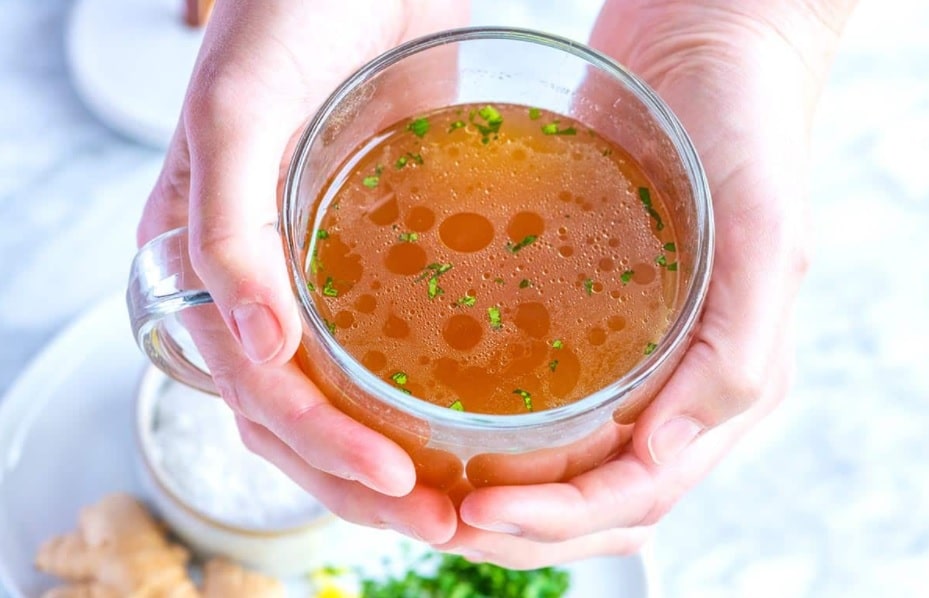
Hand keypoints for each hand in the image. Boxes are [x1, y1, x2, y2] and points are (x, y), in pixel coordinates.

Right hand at [137, 1, 467, 543]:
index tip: (397, 482)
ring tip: (457, 499)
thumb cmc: (282, 12)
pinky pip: (383, 341)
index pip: (257, 390)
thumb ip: (225, 225)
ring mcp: (312, 272)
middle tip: (442, 521)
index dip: (321, 446)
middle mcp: (253, 282)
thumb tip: (256, 347)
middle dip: (362, 479)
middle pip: (298, 415)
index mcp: (203, 265)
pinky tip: (464, 422)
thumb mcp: (237, 111)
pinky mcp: (368, 252)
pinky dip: (413, 393)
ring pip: (339, 395)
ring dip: (391, 454)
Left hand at [436, 0, 856, 566]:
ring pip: (566, 455)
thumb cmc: (749, 126)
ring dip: (504, 489)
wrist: (705, 42)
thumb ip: (737, 355)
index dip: (561, 520)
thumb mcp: (767, 235)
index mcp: (726, 382)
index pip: (640, 492)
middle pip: (598, 494)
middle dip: (522, 524)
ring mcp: (632, 348)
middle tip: (440, 517)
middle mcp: (678, 379)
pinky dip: (496, 420)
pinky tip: (438, 414)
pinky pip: (544, 386)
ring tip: (431, 488)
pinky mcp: (587, 307)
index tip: (478, 513)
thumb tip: (662, 460)